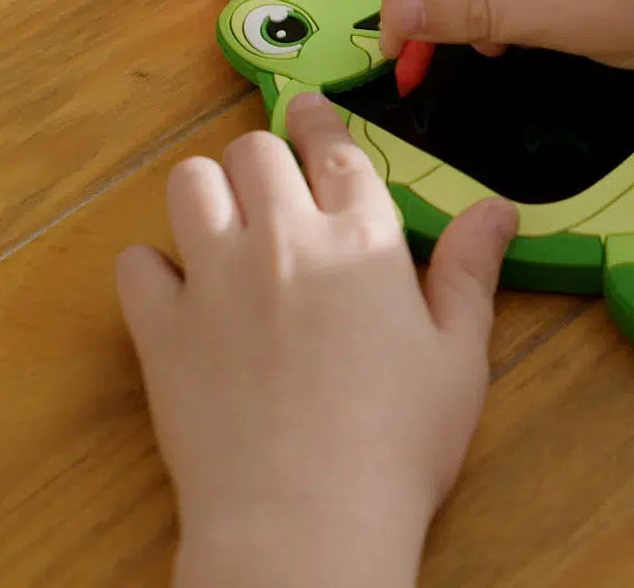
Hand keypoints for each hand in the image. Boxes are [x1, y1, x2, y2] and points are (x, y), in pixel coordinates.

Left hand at [115, 93, 517, 587]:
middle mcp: (283, 238)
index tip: (312, 111)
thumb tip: (497, 210)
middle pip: (254, 150)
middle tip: (276, 185)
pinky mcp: (164, 328)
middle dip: (266, 156)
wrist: (307, 521)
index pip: (337, 152)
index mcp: (360, 240)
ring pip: (190, 183)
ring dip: (209, 191)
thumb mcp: (460, 354)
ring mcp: (215, 278)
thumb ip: (471, 270)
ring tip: (227, 222)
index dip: (324, 123)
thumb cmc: (398, 440)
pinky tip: (179, 290)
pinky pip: (136, 264)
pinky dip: (154, 268)